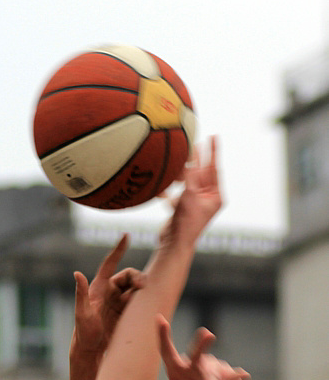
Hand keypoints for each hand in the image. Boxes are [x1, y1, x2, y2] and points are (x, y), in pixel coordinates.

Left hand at [73, 234, 145, 355]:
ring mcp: (119, 301)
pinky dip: (145, 300)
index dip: (118, 249)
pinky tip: (149, 303)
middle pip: (128, 276)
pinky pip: (138, 301)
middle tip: (144, 286)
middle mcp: (110, 291)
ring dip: (142, 289)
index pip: (110, 263)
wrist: (92, 349)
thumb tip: (76, 274)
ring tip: (146, 296)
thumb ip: (80, 293)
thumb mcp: (81, 312)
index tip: (126, 236)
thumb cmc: (83, 330)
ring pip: (135, 288)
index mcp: (99, 286)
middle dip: (137, 277)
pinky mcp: (126, 311)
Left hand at [144, 315, 249, 379]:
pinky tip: (244, 375)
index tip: (160, 318)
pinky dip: (237, 376)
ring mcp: (212, 370)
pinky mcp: (226, 378)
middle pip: (196, 355)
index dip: (163, 336)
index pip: (167, 351)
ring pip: (213, 373)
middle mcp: (195, 365)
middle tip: (206, 333)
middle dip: (201, 345)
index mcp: (178, 368)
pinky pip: (232, 378)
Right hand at [159, 136, 222, 250]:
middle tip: (197, 140)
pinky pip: (177, 193)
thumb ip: (191, 175)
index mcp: (215, 196)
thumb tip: (192, 155)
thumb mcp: (190, 194)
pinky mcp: (183, 207)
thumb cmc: (186, 222)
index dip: (213, 151)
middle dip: (197, 159)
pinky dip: (169, 191)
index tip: (214, 136)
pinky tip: (162, 193)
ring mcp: (195, 203)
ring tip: (177, 162)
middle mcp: (207, 199)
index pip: (214, 168)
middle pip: (202, 173)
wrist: (174, 243)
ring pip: (188, 182)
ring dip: (180, 176)